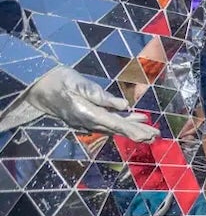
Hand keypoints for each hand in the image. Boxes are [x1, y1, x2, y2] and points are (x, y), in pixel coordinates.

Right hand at [0, 66, 159, 140]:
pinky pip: (108, 122)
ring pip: (114, 127)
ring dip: (132, 128)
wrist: (37, 87)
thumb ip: (101, 96)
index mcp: (88, 113)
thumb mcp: (79, 83)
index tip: (148, 135)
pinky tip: (133, 119)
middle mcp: (88, 121)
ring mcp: (86, 121)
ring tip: (150, 130)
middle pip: (118, 129)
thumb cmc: (59, 80)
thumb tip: (124, 106)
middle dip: (138, 132)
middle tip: (156, 135)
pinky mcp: (86, 118)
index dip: (134, 130)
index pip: (117, 124)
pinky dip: (122, 122)